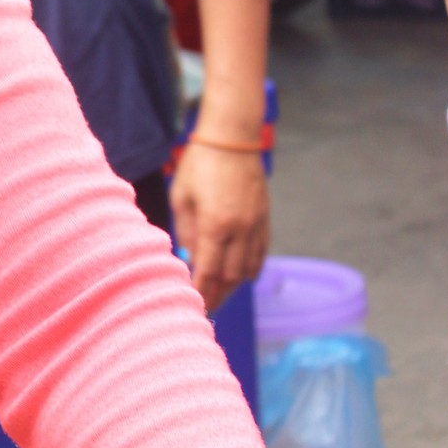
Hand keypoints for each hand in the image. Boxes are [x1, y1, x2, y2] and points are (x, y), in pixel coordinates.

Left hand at [169, 139, 268, 313]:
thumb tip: (190, 259)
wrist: (232, 140)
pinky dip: (250, 269)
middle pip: (231, 277)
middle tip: (205, 308)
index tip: (194, 307)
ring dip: (234, 286)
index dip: (202, 293)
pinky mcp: (265, 218)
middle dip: (217, 295)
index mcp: (216, 225)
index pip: (209, 272)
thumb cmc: (199, 165)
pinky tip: (239, 275)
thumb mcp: (182, 198)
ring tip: (219, 295)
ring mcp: (256, 225)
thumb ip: (185, 232)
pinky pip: (261, 253)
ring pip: (248, 268)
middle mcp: (241, 229)